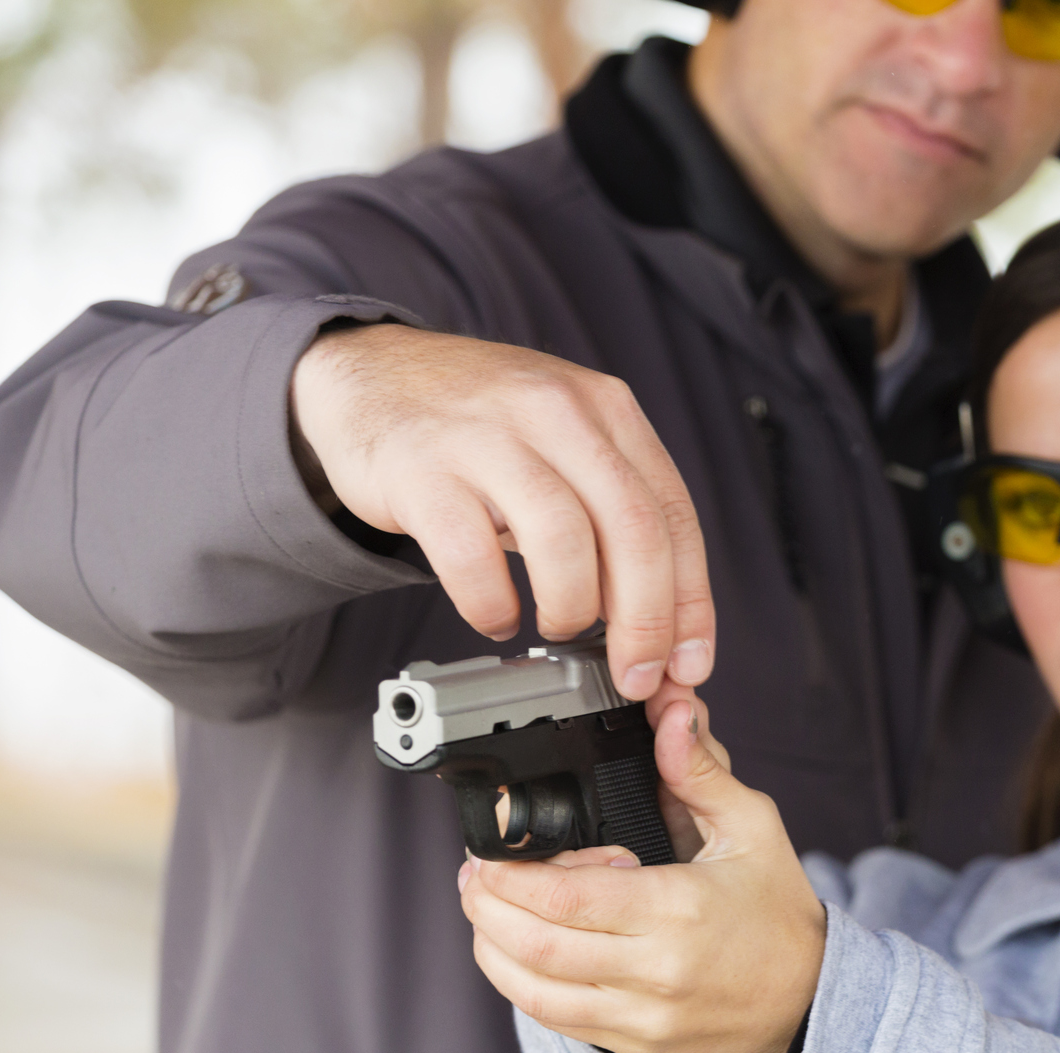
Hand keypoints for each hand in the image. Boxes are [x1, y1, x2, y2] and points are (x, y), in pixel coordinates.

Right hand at [291, 322, 713, 699]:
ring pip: (563, 542)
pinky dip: (492, 606)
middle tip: (634, 673)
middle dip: (645, 622)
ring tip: (558, 627)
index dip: (690, 603)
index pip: (673, 515)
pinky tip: (495, 616)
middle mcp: (556, 412)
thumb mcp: (564, 439)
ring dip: (571, 609)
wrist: (369, 371)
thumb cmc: (478, 424)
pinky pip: (472, 557)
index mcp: (607, 409)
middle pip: (633, 531)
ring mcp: (487, 437)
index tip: (687, 663)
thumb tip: (660, 621)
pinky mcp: (422, 469)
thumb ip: (613, 511)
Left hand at [460, 698, 825, 1052]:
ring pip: (532, 991)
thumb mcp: (752, 830)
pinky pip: (556, 1019)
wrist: (810, 1002)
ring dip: (492, 948)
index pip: (565, 896)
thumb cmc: (780, 914)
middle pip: (534, 945)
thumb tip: (671, 719)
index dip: (512, 874)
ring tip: (484, 910)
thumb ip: (701, 773)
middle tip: (474, 875)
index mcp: (677, 910)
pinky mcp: (634, 1045)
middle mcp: (654, 971)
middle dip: (486, 906)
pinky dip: (521, 984)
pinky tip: (515, 952)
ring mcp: (641, 1017)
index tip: (492, 850)